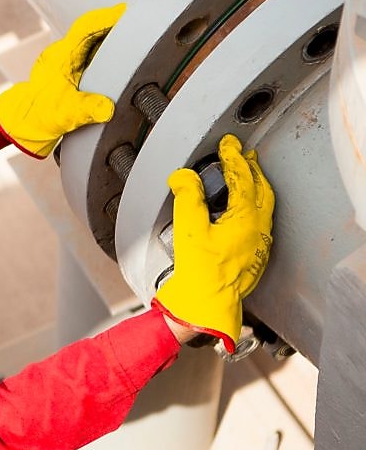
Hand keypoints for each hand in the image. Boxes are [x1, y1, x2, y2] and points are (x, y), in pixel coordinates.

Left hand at [0, 3, 123, 157]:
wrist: (24, 122)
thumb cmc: (38, 115)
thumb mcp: (65, 114)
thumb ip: (86, 110)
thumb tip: (107, 108)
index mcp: (61, 57)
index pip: (85, 28)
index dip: (106, 18)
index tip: (126, 12)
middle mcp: (65, 53)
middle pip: (93, 29)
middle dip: (116, 24)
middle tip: (142, 22)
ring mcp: (69, 59)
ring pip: (94, 39)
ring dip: (114, 37)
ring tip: (138, 37)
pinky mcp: (73, 67)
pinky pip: (93, 51)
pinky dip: (108, 50)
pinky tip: (123, 56)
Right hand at [152, 135, 274, 350]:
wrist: (207, 305)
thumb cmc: (200, 272)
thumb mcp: (188, 229)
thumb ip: (187, 198)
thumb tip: (184, 177)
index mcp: (247, 218)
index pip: (243, 178)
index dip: (234, 157)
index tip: (228, 144)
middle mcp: (259, 230)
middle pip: (262, 190)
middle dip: (252, 170)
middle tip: (243, 155)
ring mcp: (260, 244)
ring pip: (265, 207)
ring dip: (256, 188)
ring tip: (246, 178)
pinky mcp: (254, 257)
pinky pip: (261, 223)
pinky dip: (254, 207)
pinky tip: (243, 212)